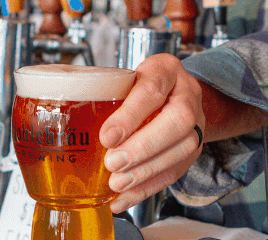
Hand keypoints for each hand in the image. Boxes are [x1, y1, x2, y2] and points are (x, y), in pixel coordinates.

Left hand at [100, 53, 204, 213]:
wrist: (174, 94)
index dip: (131, 115)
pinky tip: (125, 197)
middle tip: (113, 163)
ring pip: (182, 149)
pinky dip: (148, 188)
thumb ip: (106, 95)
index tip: (107, 136)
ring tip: (117, 183)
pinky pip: (176, 171)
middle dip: (143, 146)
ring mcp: (197, 123)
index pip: (152, 89)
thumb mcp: (124, 78)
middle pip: (178, 121)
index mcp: (166, 70)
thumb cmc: (141, 85)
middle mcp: (188, 94)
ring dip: (146, 171)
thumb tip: (70, 124)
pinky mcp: (193, 150)